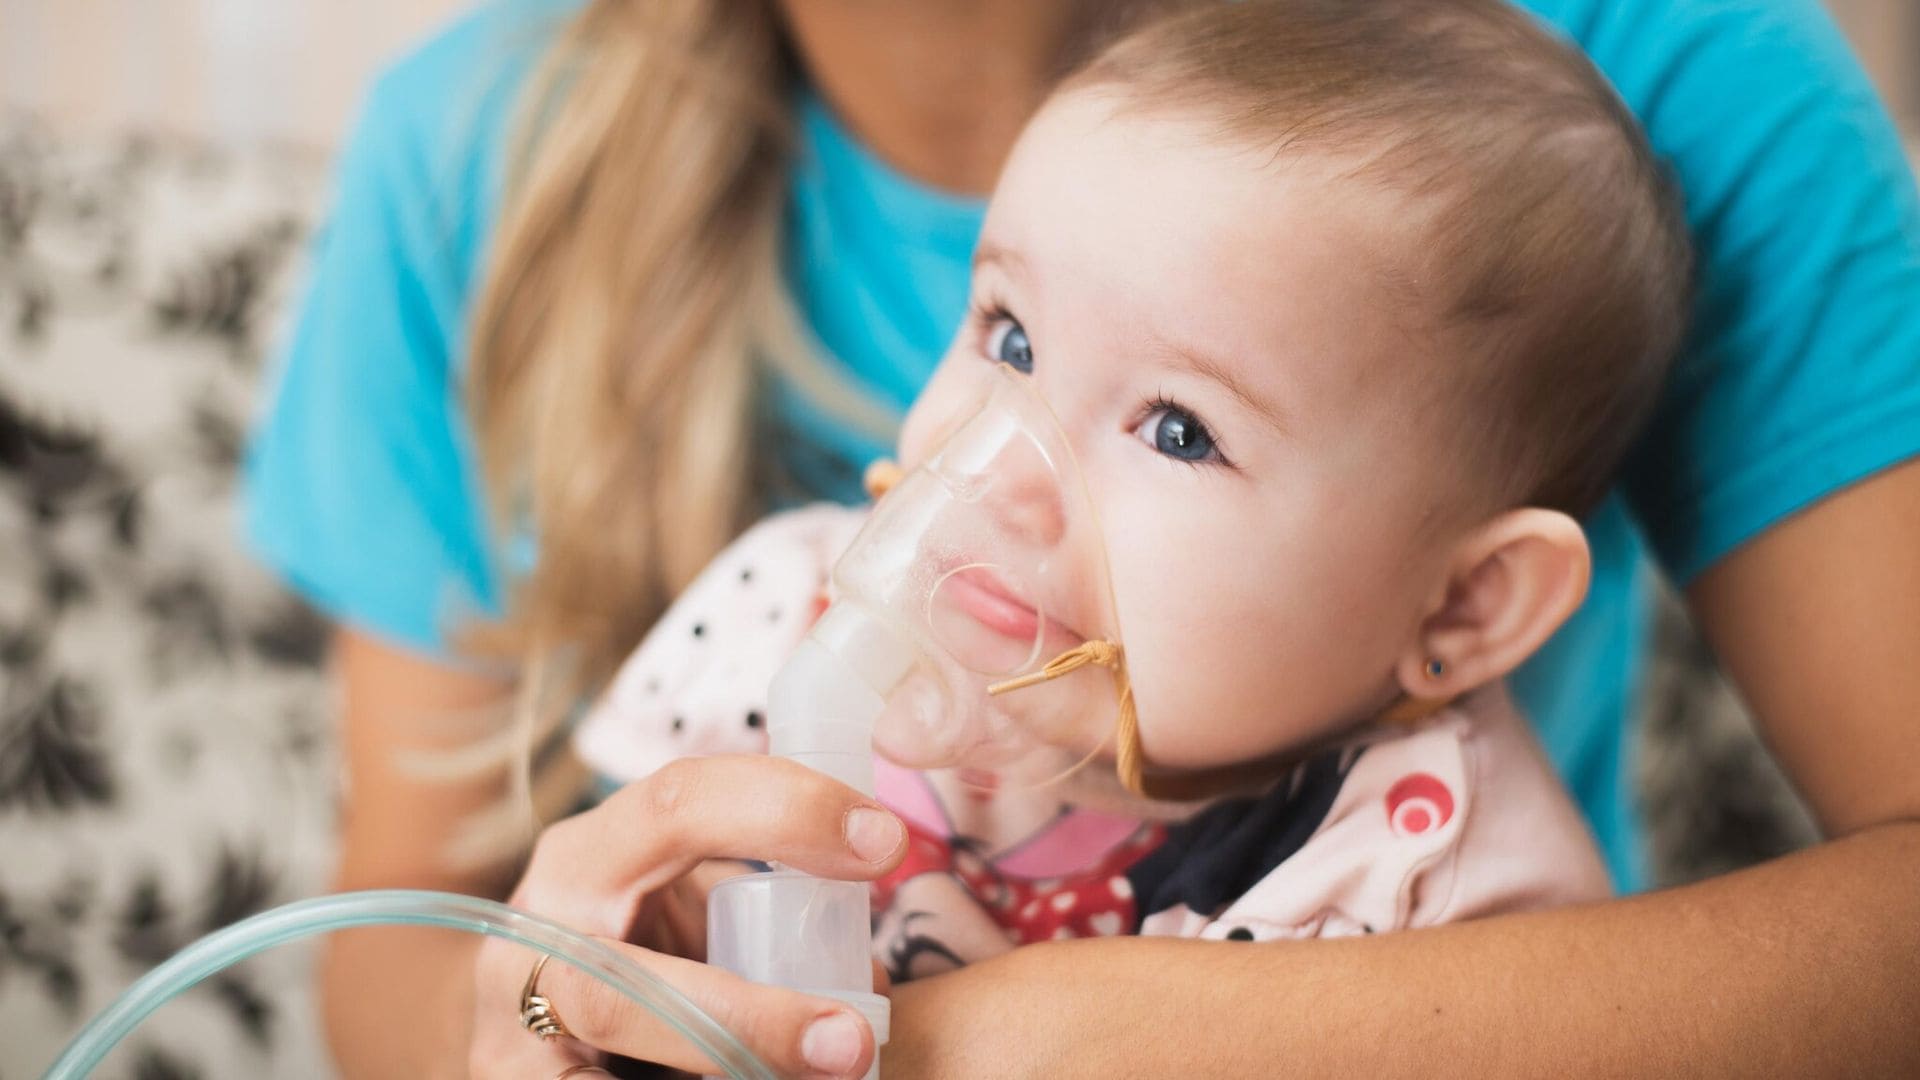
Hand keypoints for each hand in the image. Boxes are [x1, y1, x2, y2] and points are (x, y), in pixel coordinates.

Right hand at [467, 754, 907, 1079]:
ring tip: (828, 1073)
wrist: (532, 1033)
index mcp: (588, 858)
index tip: (885, 841)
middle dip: (751, 1016)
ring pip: (614, 1042)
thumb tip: (872, 980)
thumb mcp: (682, 920)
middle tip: (855, 1041)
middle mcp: (535, 931)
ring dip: (728, 1063)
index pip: (679, 803)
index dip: (787, 811)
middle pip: (631, 978)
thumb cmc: (635, 967)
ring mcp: (509, 1022)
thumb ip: (756, 923)